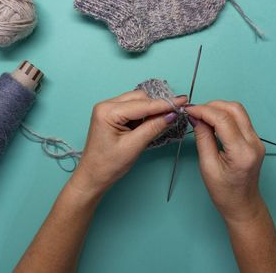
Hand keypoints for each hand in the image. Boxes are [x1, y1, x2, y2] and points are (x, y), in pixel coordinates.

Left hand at [69, 90, 187, 195]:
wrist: (92, 177)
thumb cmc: (107, 165)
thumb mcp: (134, 146)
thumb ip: (153, 127)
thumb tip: (171, 115)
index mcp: (108, 111)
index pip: (143, 104)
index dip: (165, 103)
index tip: (182, 100)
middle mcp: (106, 105)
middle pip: (140, 98)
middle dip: (158, 106)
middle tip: (176, 113)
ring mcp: (108, 109)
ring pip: (137, 101)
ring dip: (151, 110)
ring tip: (163, 121)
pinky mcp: (112, 115)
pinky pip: (133, 108)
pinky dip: (144, 115)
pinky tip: (150, 124)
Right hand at [184, 101, 265, 222]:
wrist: (243, 204)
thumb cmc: (225, 192)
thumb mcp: (208, 166)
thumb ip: (203, 138)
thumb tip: (196, 117)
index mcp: (242, 152)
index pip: (223, 119)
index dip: (204, 110)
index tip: (189, 110)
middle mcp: (254, 143)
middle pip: (234, 109)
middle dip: (212, 106)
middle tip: (195, 112)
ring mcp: (257, 140)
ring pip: (239, 111)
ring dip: (219, 109)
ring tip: (202, 116)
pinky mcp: (255, 140)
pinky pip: (241, 120)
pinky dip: (225, 116)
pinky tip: (212, 123)